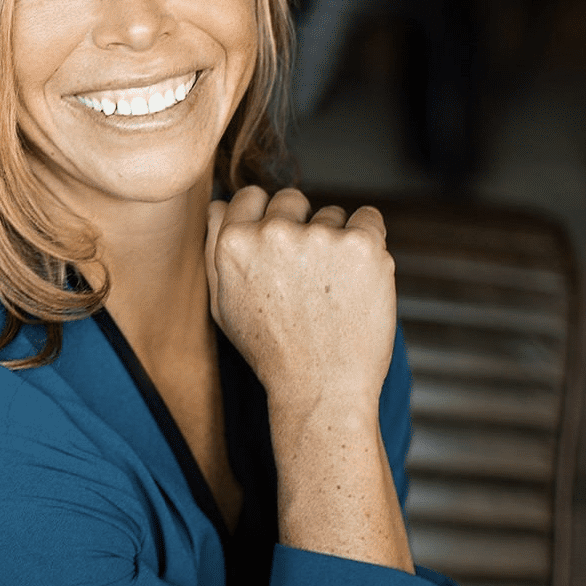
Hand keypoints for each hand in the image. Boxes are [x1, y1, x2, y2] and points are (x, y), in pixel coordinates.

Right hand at [204, 187, 395, 432]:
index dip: (267, 219)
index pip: (251, 196)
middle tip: (307, 275)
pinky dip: (369, 241)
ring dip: (336, 242)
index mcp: (234, 244)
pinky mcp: (362, 244)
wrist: (322, 389)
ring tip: (333, 291)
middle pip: (292, 199)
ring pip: (332, 214)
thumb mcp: (222, 304)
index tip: (281, 246)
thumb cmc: (273, 352)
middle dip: (301, 226)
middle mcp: (273, 233)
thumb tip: (220, 205)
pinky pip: (369, 218)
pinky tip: (360, 277)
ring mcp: (320, 236)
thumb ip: (215, 249)